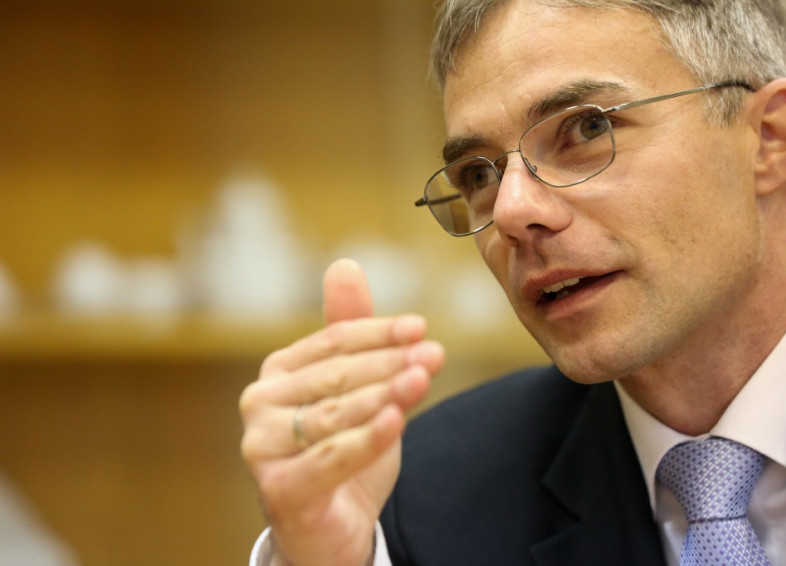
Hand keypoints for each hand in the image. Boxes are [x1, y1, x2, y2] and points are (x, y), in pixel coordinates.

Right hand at [240, 259, 444, 565]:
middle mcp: (260, 404)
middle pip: (336, 375)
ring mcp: (263, 448)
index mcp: (278, 372)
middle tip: (432, 353)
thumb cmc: (342, 453)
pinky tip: (397, 420)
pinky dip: (368, 438)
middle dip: (389, 363)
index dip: (378, 332)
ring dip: (384, 393)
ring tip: (423, 376)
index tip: (419, 327)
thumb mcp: (353, 390)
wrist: (332, 529)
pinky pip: (331, 458)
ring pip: (335, 414)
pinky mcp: (281, 489)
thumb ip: (351, 334)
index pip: (333, 341)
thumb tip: (344, 265)